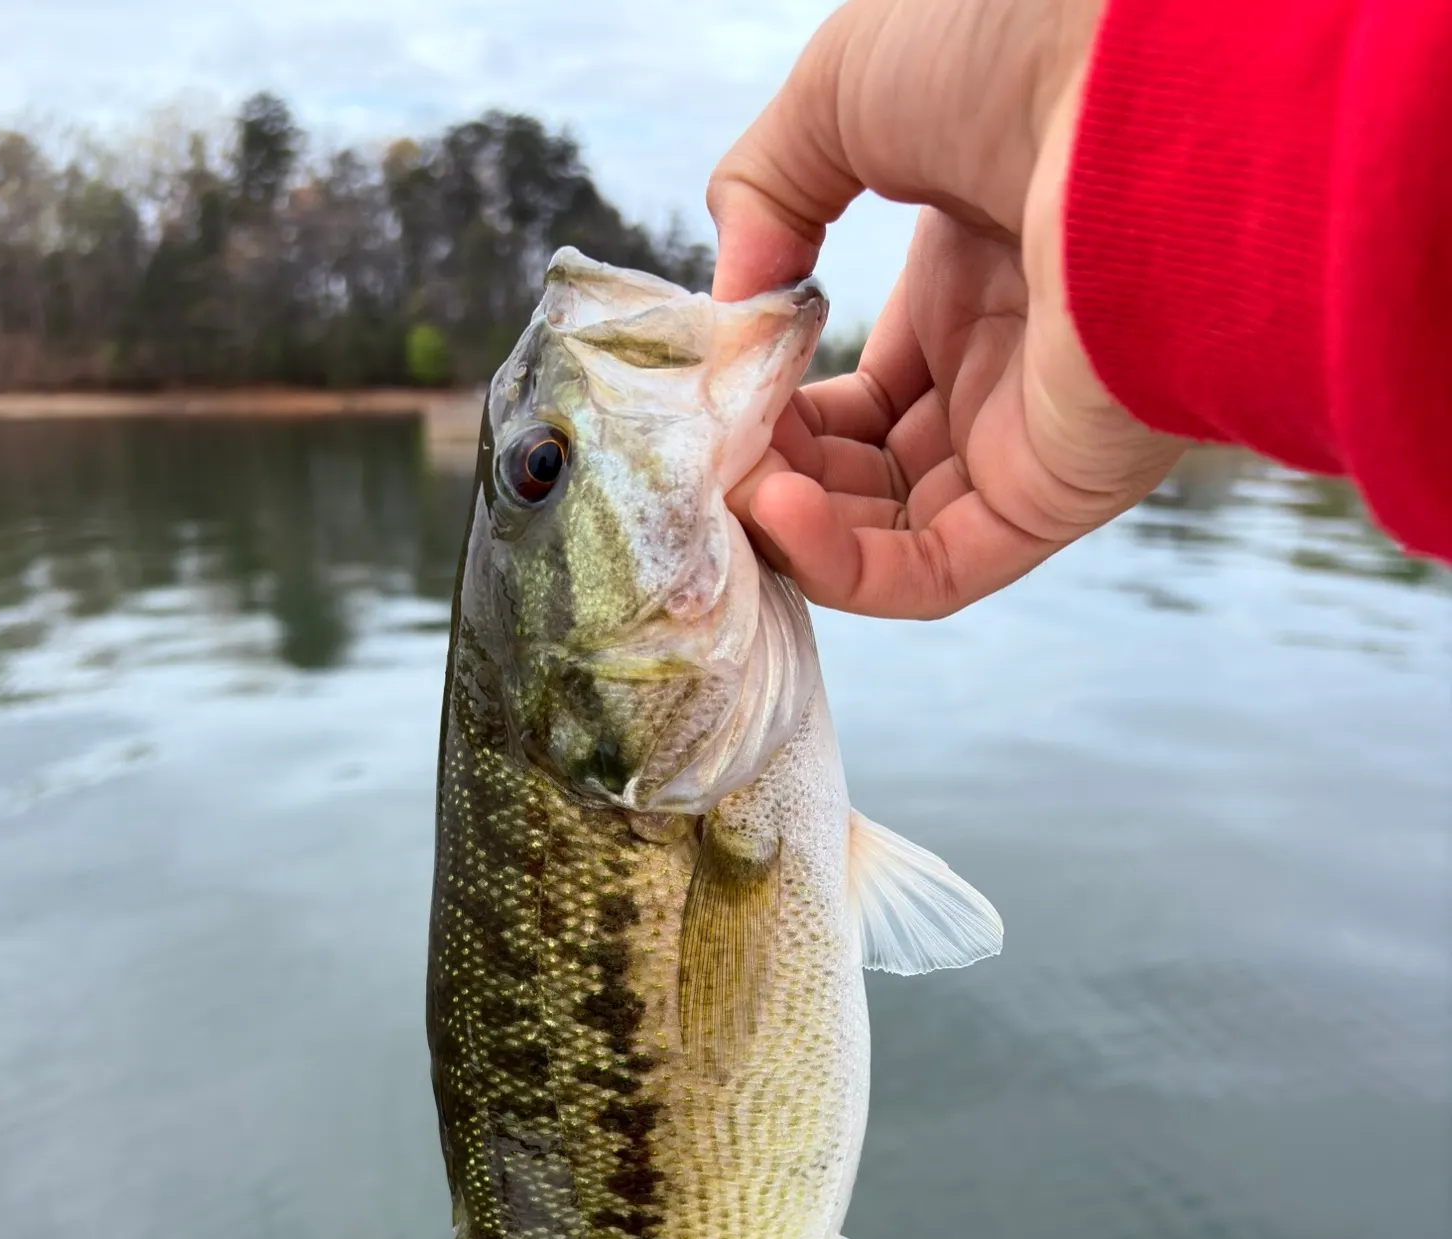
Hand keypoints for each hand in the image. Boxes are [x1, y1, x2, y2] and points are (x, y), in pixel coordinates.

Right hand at [707, 0, 1185, 617]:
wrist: (1146, 67)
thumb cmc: (1012, 52)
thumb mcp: (842, 95)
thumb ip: (764, 194)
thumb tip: (732, 310)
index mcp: (966, 284)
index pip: (853, 393)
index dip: (769, 405)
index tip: (710, 394)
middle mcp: (1000, 370)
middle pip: (860, 472)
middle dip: (769, 472)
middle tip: (705, 455)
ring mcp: (1027, 437)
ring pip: (887, 534)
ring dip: (790, 527)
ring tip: (728, 487)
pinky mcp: (1056, 495)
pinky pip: (938, 572)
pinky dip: (846, 567)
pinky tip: (775, 516)